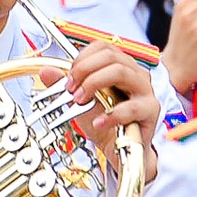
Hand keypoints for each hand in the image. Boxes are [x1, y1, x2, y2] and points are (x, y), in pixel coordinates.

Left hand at [43, 42, 159, 181]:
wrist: (119, 148)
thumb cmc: (104, 122)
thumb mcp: (80, 102)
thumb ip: (65, 86)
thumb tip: (46, 71)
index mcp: (121, 67)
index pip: (104, 47)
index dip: (82, 58)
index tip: (68, 77)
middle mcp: (135, 74)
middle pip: (111, 56)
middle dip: (84, 70)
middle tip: (70, 89)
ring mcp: (145, 90)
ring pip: (120, 72)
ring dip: (94, 84)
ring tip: (80, 101)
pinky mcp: (151, 110)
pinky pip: (131, 107)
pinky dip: (111, 115)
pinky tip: (98, 121)